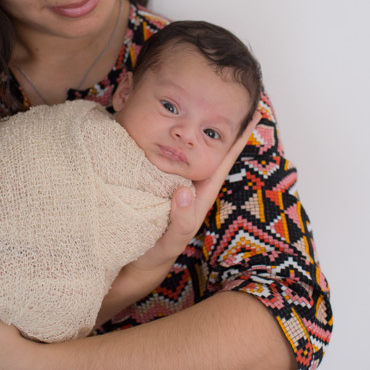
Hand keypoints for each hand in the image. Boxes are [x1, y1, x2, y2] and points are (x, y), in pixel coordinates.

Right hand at [97, 111, 262, 323]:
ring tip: (200, 103)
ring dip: (189, 131)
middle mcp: (181, 188)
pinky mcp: (142, 186)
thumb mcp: (165, 245)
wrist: (117, 274)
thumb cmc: (146, 260)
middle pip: (203, 152)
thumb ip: (179, 222)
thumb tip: (186, 190)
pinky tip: (156, 128)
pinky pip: (155, 159)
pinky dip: (159, 143)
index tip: (253, 113)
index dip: (235, 140)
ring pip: (180, 153)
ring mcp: (163, 187)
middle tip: (230, 95)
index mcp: (193, 199)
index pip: (219, 164)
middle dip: (215, 126)